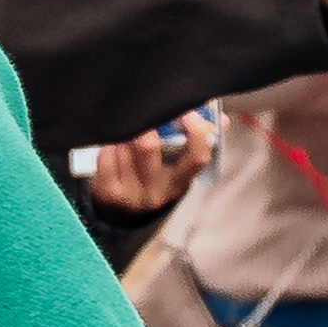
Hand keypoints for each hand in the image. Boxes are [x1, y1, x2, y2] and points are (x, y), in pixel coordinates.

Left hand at [86, 107, 220, 213]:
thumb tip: (221, 118)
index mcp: (181, 181)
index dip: (196, 132)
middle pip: (149, 147)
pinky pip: (106, 156)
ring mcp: (132, 194)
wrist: (123, 212)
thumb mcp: (178, 167)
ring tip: (127, 134)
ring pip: (124, 147)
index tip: (189, 114)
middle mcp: (158, 191)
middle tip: (144, 114)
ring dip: (125, 134)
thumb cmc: (156, 178)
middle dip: (145, 124)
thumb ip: (199, 141)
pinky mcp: (109, 193)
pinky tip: (113, 147)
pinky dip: (108, 146)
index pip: (198, 157)